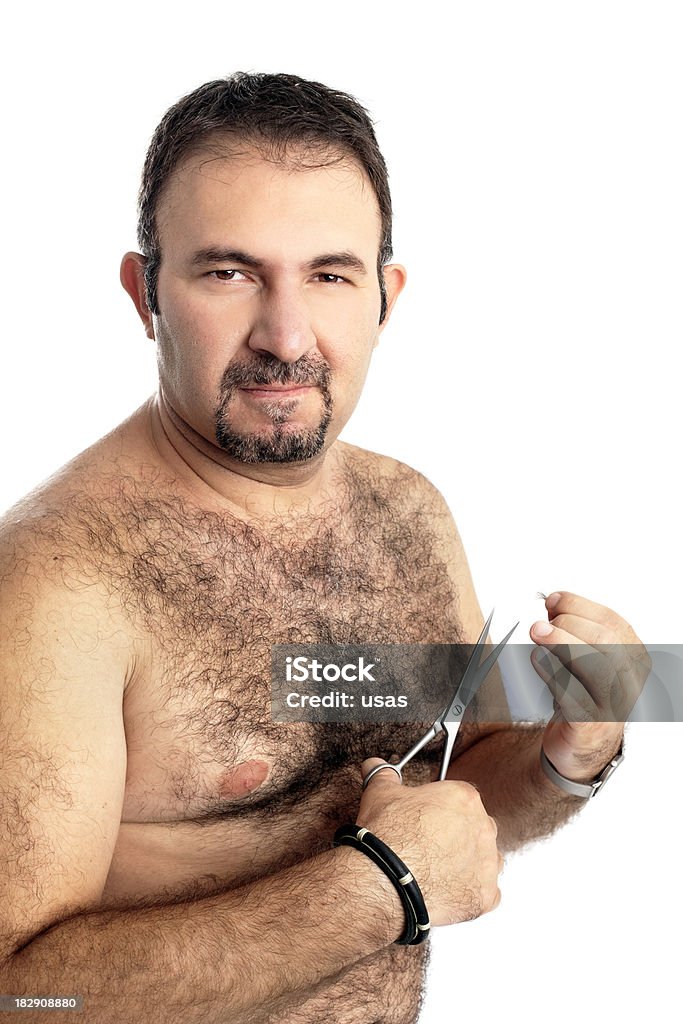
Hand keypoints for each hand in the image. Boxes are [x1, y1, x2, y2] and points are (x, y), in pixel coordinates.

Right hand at [356, 757, 502, 926]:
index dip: (442, 809)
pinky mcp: (485, 896)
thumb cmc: (387, 837)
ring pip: (485, 860)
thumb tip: (375, 766)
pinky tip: (448, 892)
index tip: (428, 818)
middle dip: (458, 834)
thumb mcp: (380, 794)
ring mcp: (487, 864)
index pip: (461, 798)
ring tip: (439, 871)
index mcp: (464, 798)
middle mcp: (483, 828)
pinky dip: (470, 893)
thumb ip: (384, 776)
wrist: (385, 881)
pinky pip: (486, 893)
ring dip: (468, 863)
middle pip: (477, 827)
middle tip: (431, 845)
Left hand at [530, 591, 649, 781]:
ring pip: (597, 667)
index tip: (552, 600)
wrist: (581, 744)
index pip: (613, 622)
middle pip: (607, 641)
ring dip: (563, 644)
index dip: (579, 606)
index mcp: (633, 658)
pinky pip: (574, 697)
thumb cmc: (582, 693)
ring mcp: (613, 705)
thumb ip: (572, 630)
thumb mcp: (583, 658)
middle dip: (570, 623)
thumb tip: (553, 603)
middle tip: (540, 622)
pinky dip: (552, 673)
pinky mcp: (590, 725)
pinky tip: (536, 659)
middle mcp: (629, 680)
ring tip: (537, 634)